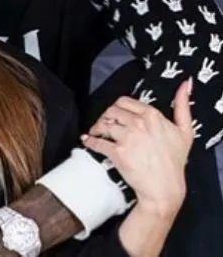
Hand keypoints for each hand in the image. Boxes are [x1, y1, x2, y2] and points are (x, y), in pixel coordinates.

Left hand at [82, 79, 193, 216]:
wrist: (165, 189)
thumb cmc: (174, 161)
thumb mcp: (185, 131)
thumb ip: (183, 106)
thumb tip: (185, 83)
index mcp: (152, 115)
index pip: (124, 101)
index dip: (117, 107)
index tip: (115, 114)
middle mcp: (138, 123)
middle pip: (111, 111)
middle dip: (105, 117)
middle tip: (103, 124)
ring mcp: (127, 138)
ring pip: (104, 125)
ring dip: (96, 128)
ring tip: (95, 132)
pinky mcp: (117, 152)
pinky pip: (98, 143)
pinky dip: (90, 141)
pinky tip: (86, 140)